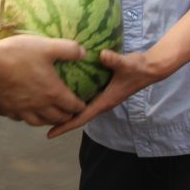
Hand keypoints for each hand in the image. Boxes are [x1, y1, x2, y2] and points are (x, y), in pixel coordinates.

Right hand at [0, 34, 86, 127]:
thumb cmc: (19, 54)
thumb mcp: (48, 46)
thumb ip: (69, 49)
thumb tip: (84, 53)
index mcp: (53, 92)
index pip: (73, 106)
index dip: (80, 106)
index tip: (83, 105)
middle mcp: (41, 106)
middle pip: (58, 118)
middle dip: (67, 116)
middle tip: (70, 112)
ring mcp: (24, 109)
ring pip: (40, 122)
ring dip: (49, 120)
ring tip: (51, 116)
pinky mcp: (9, 109)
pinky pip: (22, 119)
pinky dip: (28, 117)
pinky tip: (27, 112)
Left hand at [44, 47, 165, 138]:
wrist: (150, 68)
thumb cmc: (137, 68)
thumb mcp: (125, 64)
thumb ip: (114, 60)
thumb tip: (103, 55)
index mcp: (105, 101)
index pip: (81, 118)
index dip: (65, 126)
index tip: (49, 134)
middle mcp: (102, 103)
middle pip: (78, 118)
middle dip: (60, 122)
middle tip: (40, 123)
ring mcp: (102, 98)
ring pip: (81, 111)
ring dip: (66, 114)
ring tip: (47, 112)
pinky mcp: (103, 91)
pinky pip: (84, 101)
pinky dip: (72, 103)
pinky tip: (61, 97)